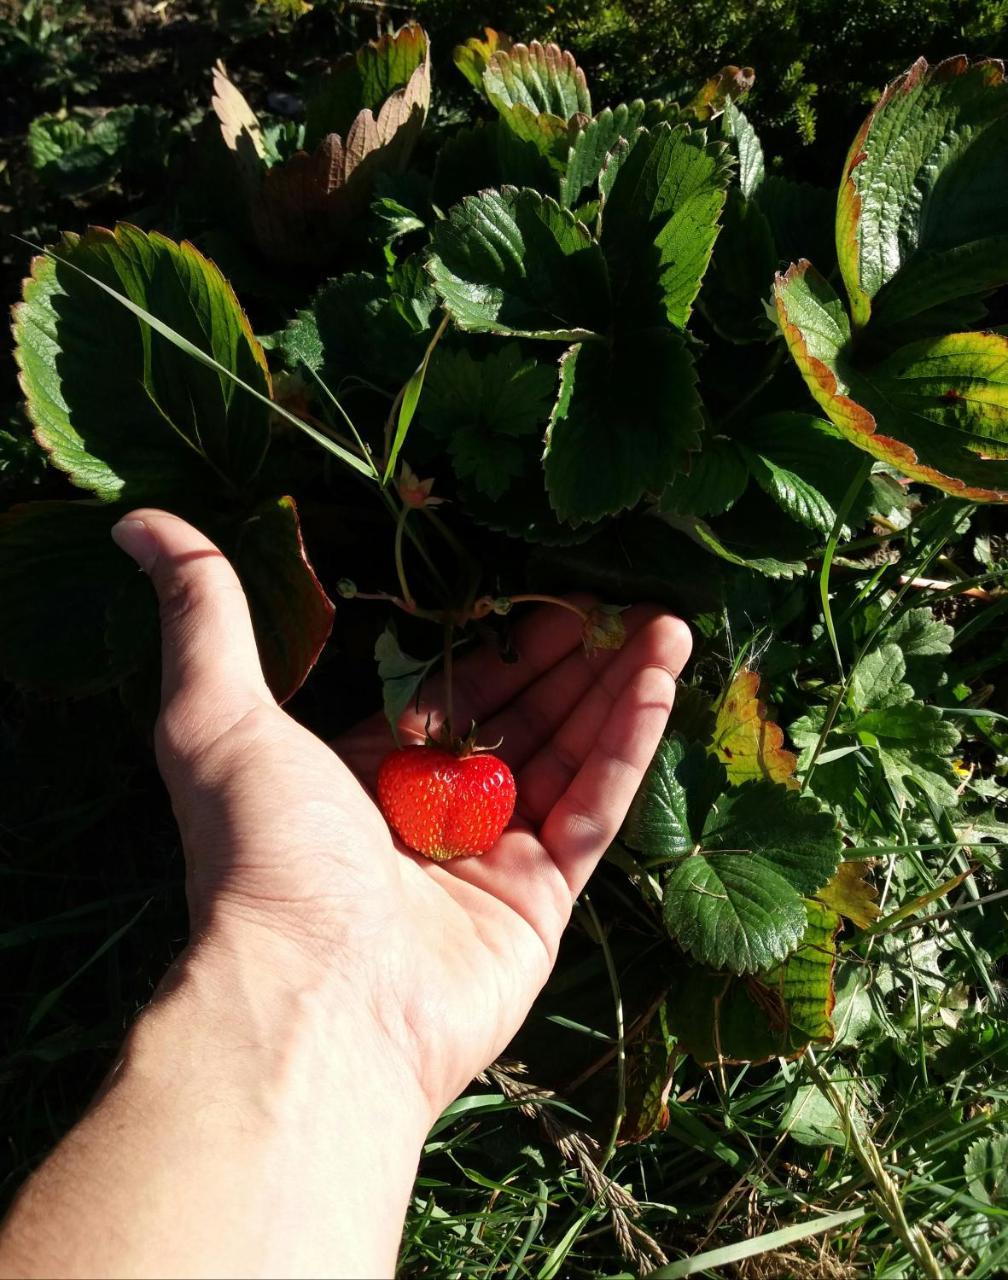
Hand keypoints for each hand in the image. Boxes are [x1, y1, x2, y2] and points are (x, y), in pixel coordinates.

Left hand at [113, 509, 691, 1120]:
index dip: (503, 645)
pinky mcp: (540, 904)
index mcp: (367, 773)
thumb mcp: (218, 714)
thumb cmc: (265, 850)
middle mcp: (432, 814)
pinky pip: (593, 812)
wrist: (313, 996)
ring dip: (619, 691)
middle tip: (624, 604)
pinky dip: (626, 749)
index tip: (554, 597)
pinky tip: (658, 684)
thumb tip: (140, 524)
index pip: (453, 693)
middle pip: (521, 720)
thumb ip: (205, 615)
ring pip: (569, 757)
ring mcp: (491, 860)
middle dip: (573, 662)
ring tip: (668, 626)